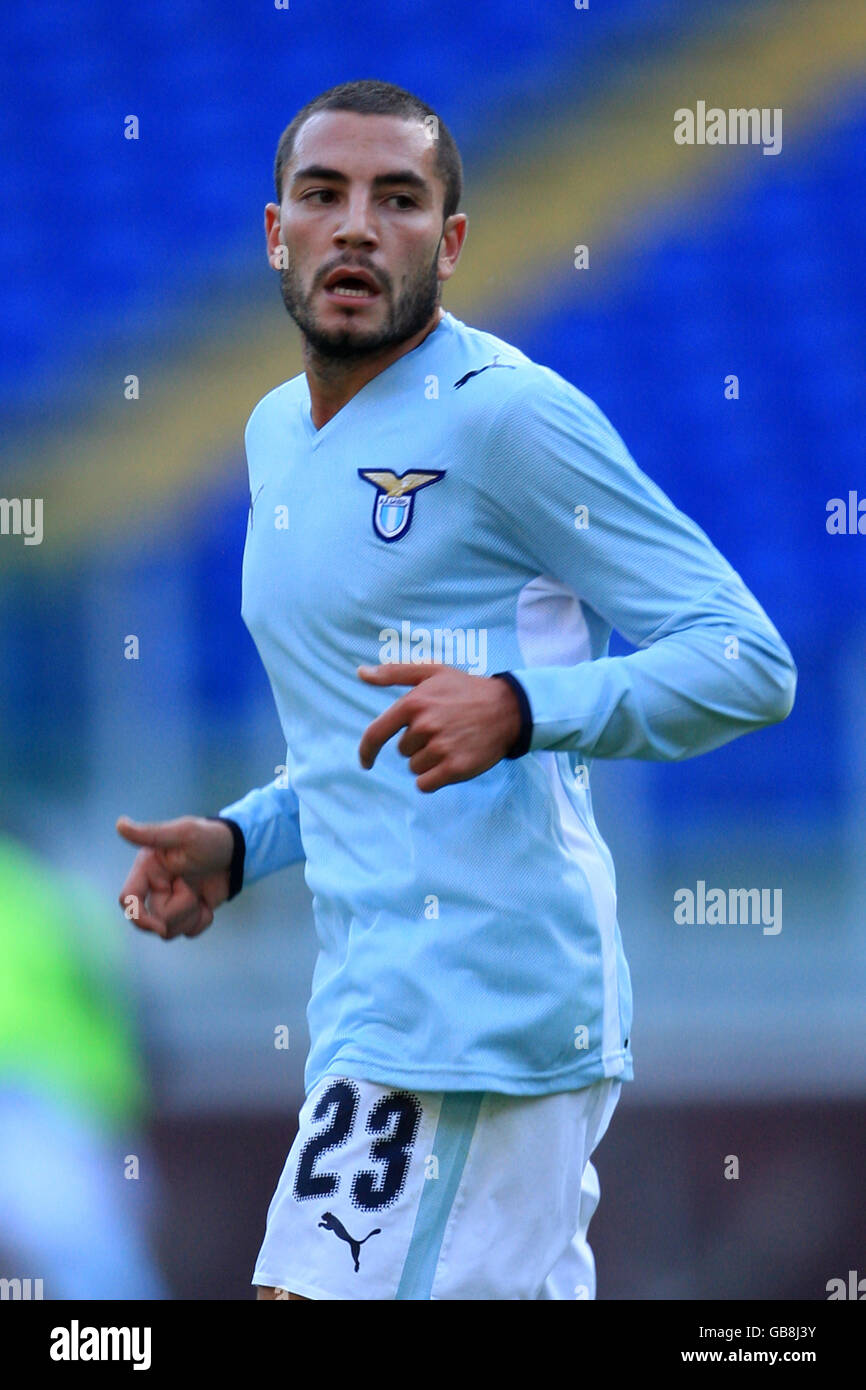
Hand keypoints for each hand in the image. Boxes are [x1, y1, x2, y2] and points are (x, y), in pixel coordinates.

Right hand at [116, 815, 234, 939]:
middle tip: (192, 888)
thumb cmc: (211, 838)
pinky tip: (208, 903)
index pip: (128, 899)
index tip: (159, 926)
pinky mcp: (189, 913)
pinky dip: (202, 921)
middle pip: (154, 919)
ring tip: (201, 893)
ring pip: (170, 930)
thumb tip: (120, 825)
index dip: (139, 917)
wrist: (239, 852)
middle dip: (179, 909)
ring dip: (191, 915)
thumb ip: (152, 834)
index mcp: (147, 869)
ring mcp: (172, 902)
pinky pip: (189, 932)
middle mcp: (155, 887)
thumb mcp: (184, 833)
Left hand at [357, 663, 521, 792]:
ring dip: (428, 761)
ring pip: (415, 768)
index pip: (376, 734)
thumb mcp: (432, 672)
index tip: (366, 762)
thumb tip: (360, 672)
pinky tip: (451, 762)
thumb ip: (393, 672)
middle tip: (444, 729)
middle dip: (419, 744)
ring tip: (452, 743)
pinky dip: (434, 779)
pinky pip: (425, 784)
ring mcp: (441, 748)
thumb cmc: (466, 690)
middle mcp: (425, 726)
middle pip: (403, 751)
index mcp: (414, 703)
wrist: (508, 709)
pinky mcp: (455, 768)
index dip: (366, 751)